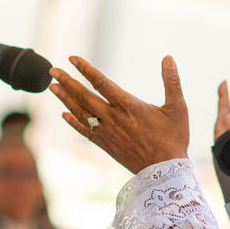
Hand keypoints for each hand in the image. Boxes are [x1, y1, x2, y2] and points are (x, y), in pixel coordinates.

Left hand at [49, 55, 188, 173]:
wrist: (165, 170)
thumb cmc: (174, 138)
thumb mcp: (178, 107)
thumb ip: (172, 81)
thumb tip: (168, 57)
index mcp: (129, 106)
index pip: (102, 82)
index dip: (85, 69)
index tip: (72, 58)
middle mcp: (114, 118)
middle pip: (84, 96)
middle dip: (67, 82)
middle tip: (52, 71)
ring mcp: (108, 133)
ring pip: (81, 112)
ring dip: (65, 99)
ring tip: (53, 87)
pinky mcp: (106, 146)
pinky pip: (85, 131)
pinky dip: (73, 122)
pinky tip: (64, 114)